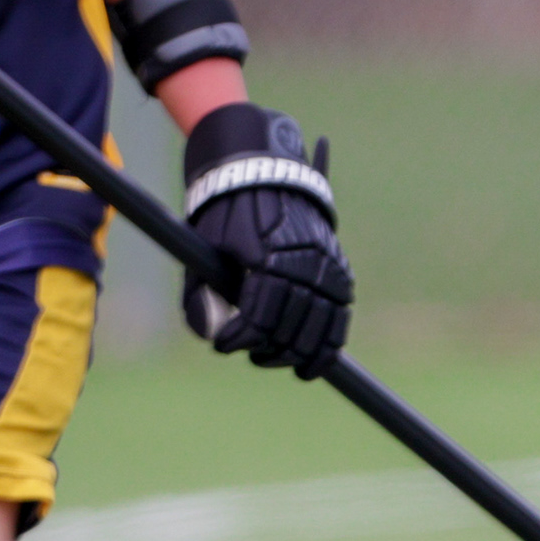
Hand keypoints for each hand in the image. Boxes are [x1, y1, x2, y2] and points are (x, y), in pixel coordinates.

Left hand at [179, 102, 352, 377]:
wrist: (264, 174)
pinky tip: (310, 366)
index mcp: (269, 257)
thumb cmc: (225, 214)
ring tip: (273, 358)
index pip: (260, 318)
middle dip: (266, 350)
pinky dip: (328, 347)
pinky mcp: (340, 272)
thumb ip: (199, 295)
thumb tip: (211, 336)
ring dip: (296, 354)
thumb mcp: (203, 249)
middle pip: (290, 329)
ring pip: (319, 329)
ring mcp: (328, 268)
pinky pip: (340, 319)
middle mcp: (305, 264)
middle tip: (247, 351)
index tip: (222, 345)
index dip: (239, 339)